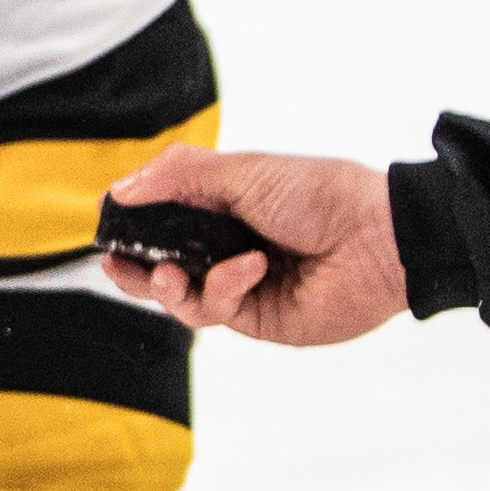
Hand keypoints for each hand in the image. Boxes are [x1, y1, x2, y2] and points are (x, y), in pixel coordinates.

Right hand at [103, 148, 410, 347]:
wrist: (379, 237)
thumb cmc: (321, 194)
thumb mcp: (243, 171)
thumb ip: (180, 177)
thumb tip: (121, 189)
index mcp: (228, 207)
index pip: (167, 219)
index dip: (137, 225)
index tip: (109, 224)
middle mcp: (232, 248)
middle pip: (167, 267)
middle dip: (136, 269)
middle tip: (117, 265)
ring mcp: (245, 287)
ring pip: (184, 298)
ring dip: (169, 286)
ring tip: (167, 275)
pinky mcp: (261, 319)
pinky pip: (219, 310)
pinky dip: (224, 287)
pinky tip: (250, 267)